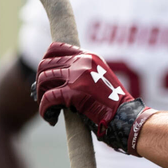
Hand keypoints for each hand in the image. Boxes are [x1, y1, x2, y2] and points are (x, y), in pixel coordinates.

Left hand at [34, 42, 154, 154]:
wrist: (127, 118)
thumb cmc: (113, 105)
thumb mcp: (98, 80)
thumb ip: (79, 75)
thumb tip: (47, 80)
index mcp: (89, 57)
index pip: (56, 48)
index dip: (45, 61)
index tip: (44, 77)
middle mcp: (82, 62)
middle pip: (45, 64)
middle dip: (40, 83)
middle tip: (43, 97)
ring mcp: (78, 76)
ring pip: (43, 80)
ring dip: (40, 97)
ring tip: (49, 110)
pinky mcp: (74, 93)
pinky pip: (47, 98)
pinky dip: (45, 111)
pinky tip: (51, 119)